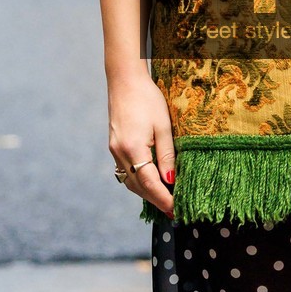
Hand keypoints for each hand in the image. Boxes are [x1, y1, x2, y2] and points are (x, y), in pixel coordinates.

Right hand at [107, 66, 175, 215]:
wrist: (124, 80)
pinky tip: (150, 182)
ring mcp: (114, 150)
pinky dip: (138, 181)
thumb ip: (167, 155)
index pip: (149, 183)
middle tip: (174, 211)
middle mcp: (120, 153)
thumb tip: (171, 181)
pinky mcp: (114, 146)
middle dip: (155, 200)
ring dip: (146, 193)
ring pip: (129, 181)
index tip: (175, 210)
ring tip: (164, 201)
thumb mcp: (163, 126)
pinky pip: (126, 171)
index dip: (162, 199)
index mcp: (133, 148)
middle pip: (137, 186)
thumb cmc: (148, 98)